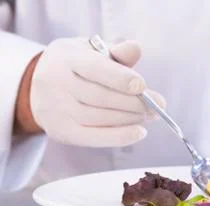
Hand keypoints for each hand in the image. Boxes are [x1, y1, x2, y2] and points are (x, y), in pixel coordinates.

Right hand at [25, 37, 164, 146]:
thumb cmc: (76, 66)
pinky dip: (119, 137)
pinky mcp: (61, 131)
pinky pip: (94, 137)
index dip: (120, 78)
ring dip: (130, 118)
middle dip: (135, 103)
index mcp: (66, 58)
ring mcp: (55, 109)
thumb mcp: (92, 51)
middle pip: (101, 97)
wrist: (37, 86)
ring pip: (100, 118)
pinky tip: (139, 132)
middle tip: (158, 105)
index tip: (142, 86)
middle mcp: (56, 83)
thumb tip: (136, 49)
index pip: (94, 68)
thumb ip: (116, 52)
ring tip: (150, 115)